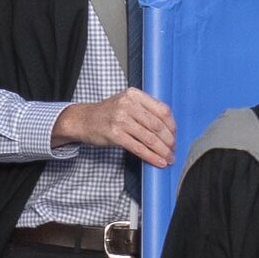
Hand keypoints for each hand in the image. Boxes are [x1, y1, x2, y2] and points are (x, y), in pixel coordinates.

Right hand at [55, 89, 177, 168]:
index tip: (175, 136)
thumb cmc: (108, 113)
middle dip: (169, 141)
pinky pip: (138, 148)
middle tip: (173, 150)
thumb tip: (169, 128)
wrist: (83, 120)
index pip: (162, 110)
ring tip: (169, 159)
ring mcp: (120, 119)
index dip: (172, 126)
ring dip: (162, 151)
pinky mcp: (115, 135)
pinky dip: (151, 157)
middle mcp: (128, 105)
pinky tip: (158, 162)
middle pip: (157, 125)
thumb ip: (145, 110)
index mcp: (134, 95)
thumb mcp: (126, 103)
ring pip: (149, 138)